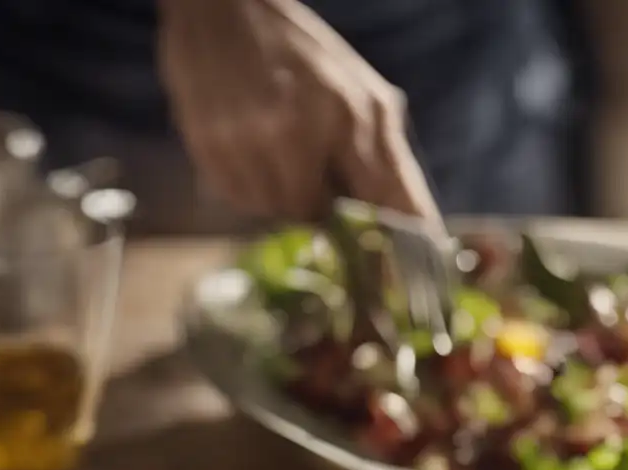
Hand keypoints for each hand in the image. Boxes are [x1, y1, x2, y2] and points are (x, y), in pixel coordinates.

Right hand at [158, 0, 442, 226]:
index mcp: (352, 113)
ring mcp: (250, 143)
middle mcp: (299, 130)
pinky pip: (243, 203)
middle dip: (323, 208)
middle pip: (323, 220)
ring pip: (280, 215)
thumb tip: (416, 232)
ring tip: (279, 151)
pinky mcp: (211, 150)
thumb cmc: (304, 56)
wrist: (222, 6)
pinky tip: (250, 149)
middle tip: (314, 170)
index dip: (403, 246)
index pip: (391, 201)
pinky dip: (253, 188)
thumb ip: (387, 162)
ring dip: (285, 197)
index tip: (411, 285)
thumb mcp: (362, 95)